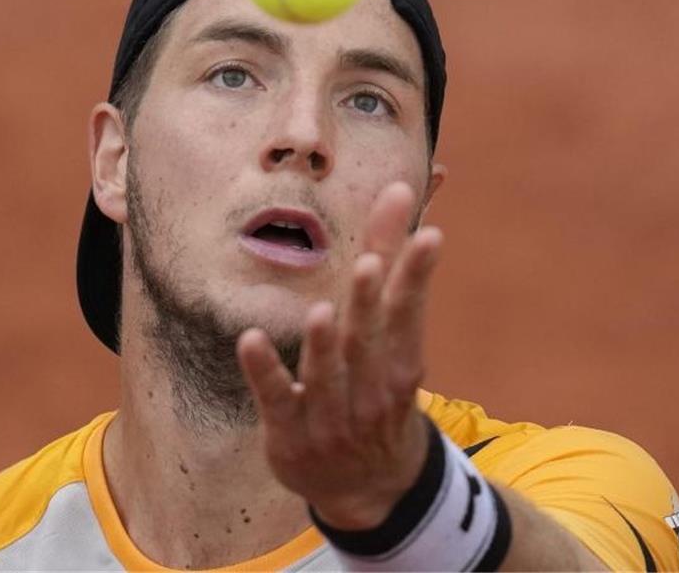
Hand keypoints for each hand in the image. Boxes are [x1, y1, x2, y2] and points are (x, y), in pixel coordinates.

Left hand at [236, 181, 443, 529]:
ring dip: (323, 345)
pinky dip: (265, 371)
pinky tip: (248, 340)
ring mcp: (331, 417)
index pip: (410, 313)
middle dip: (368, 303)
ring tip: (320, 312)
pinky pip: (276, 399)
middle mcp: (371, 391)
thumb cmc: (379, 391)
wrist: (373, 490)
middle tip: (368, 264)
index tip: (429, 234)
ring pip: (327, 376)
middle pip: (369, 341)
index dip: (417, 275)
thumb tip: (401, 189)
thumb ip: (389, 262)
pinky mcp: (291, 432)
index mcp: (400, 364)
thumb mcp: (392, 338)